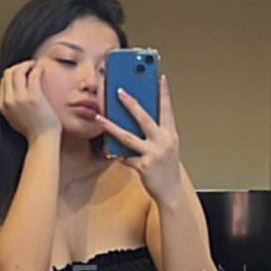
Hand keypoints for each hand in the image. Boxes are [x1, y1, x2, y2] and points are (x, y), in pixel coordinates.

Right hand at [0, 60, 61, 141]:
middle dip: (18, 66)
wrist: (42, 140)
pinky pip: (33, 75)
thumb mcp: (14, 118)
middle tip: (29, 65)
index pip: (3, 81)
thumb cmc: (33, 131)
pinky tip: (41, 69)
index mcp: (2, 105)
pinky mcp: (33, 97)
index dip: (12, 73)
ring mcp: (20, 98)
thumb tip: (13, 93)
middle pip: (8, 73)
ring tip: (35, 65)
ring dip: (27, 65)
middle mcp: (9, 100)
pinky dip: (37, 69)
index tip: (22, 72)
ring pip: (18, 71)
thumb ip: (12, 105)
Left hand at [95, 74, 179, 202]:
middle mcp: (164, 143)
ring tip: (99, 118)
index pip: (167, 110)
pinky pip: (125, 157)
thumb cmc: (166, 168)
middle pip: (144, 118)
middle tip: (119, 91)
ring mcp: (154, 154)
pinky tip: (115, 153)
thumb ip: (155, 134)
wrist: (171, 192)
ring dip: (111, 126)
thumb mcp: (167, 148)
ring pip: (128, 137)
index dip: (164, 94)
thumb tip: (134, 120)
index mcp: (170, 135)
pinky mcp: (144, 166)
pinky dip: (120, 155)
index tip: (161, 78)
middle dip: (130, 103)